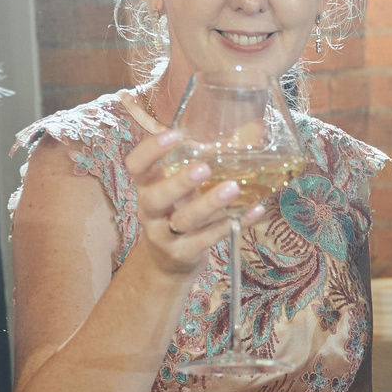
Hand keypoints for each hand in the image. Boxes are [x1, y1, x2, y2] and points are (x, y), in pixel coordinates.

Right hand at [124, 127, 268, 281]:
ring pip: (185, 220)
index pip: (136, 166)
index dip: (150, 151)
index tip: (172, 135)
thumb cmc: (177, 211)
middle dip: (179, 183)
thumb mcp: (178, 189)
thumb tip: (250, 129)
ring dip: (209, 204)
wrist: (168, 262)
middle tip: (203, 168)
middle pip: (156, 198)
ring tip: (232, 188)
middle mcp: (150, 211)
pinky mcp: (184, 253)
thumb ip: (197, 164)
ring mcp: (165, 235)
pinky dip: (234, 223)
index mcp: (146, 187)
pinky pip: (210, 238)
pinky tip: (255, 210)